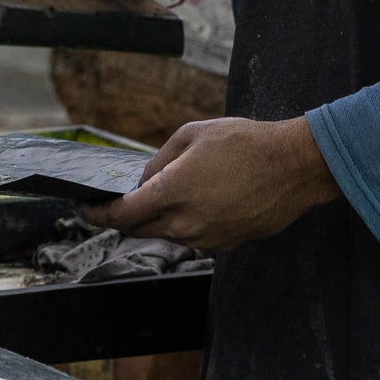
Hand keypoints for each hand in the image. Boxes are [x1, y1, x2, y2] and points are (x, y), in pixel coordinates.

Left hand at [82, 115, 340, 250]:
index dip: (98, 215)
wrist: (294, 167)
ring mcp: (207, 239)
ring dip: (163, 217)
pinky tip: (206, 198)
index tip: (86, 210)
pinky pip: (195, 236)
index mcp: (172, 193)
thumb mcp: (194, 134)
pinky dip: (189, 222)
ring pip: (169, 233)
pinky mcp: (226, 245)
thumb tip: (144, 181)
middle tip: (125, 199)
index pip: (121, 216)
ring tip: (181, 189)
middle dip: (128, 216)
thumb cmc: (245, 143)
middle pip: (140, 229)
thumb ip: (160, 160)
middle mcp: (185, 223)